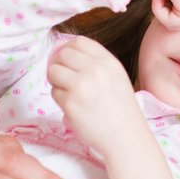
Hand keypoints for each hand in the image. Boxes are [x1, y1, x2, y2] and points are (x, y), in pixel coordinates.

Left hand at [48, 37, 141, 154]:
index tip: (67, 61)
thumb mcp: (116, 76)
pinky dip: (60, 99)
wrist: (125, 136)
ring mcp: (82, 85)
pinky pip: (54, 92)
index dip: (68, 49)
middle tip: (63, 78)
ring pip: (54, 71)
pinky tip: (73, 107)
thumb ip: (96, 64)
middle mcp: (95, 69)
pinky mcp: (70, 102)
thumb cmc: (121, 109)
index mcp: (108, 61)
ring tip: (67, 92)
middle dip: (59, 64)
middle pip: (63, 54)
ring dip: (56, 81)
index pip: (79, 42)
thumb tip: (64, 54)